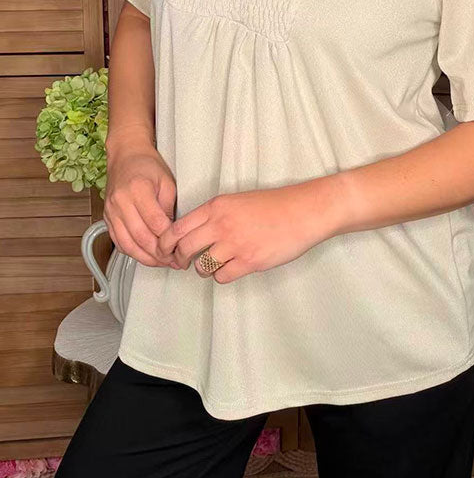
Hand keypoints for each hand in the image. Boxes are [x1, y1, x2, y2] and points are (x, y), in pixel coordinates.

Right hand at [103, 140, 179, 268]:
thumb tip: (172, 233)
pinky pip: (118, 242)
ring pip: (128, 244)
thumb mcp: (167, 182)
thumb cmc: (148, 166)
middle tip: (174, 261)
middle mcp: (121, 202)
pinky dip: (132, 253)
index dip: (169, 239)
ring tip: (161, 263)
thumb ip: (169, 207)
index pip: (155, 223)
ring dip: (146, 258)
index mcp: (138, 190)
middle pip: (141, 237)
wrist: (126, 156)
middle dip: (159, 254)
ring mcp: (111, 211)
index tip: (180, 247)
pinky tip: (145, 256)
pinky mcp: (107, 218)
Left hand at [156, 180, 339, 283]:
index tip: (167, 250)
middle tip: (184, 263)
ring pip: (201, 266)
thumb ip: (214, 215)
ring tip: (213, 265)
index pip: (177, 228)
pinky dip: (222, 276)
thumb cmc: (273, 205)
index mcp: (216, 206)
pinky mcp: (249, 261)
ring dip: (202, 269)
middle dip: (179, 259)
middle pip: (184, 248)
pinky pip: (222, 277)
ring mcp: (235, 244)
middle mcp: (221, 224)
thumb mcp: (237, 200)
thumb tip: (193, 234)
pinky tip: (231, 268)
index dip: (166, 243)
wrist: (303, 211)